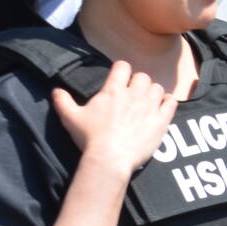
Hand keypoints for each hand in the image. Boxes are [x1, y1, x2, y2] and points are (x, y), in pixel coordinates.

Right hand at [51, 60, 176, 175]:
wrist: (109, 158)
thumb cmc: (89, 138)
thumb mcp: (70, 118)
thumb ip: (63, 102)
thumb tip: (55, 91)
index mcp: (113, 90)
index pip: (123, 66)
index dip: (122, 70)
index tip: (120, 78)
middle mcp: (133, 94)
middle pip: (143, 77)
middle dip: (138, 82)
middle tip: (134, 94)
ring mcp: (149, 106)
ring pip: (157, 88)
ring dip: (153, 92)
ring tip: (148, 101)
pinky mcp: (161, 121)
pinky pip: (171, 103)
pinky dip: (169, 102)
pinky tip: (165, 105)